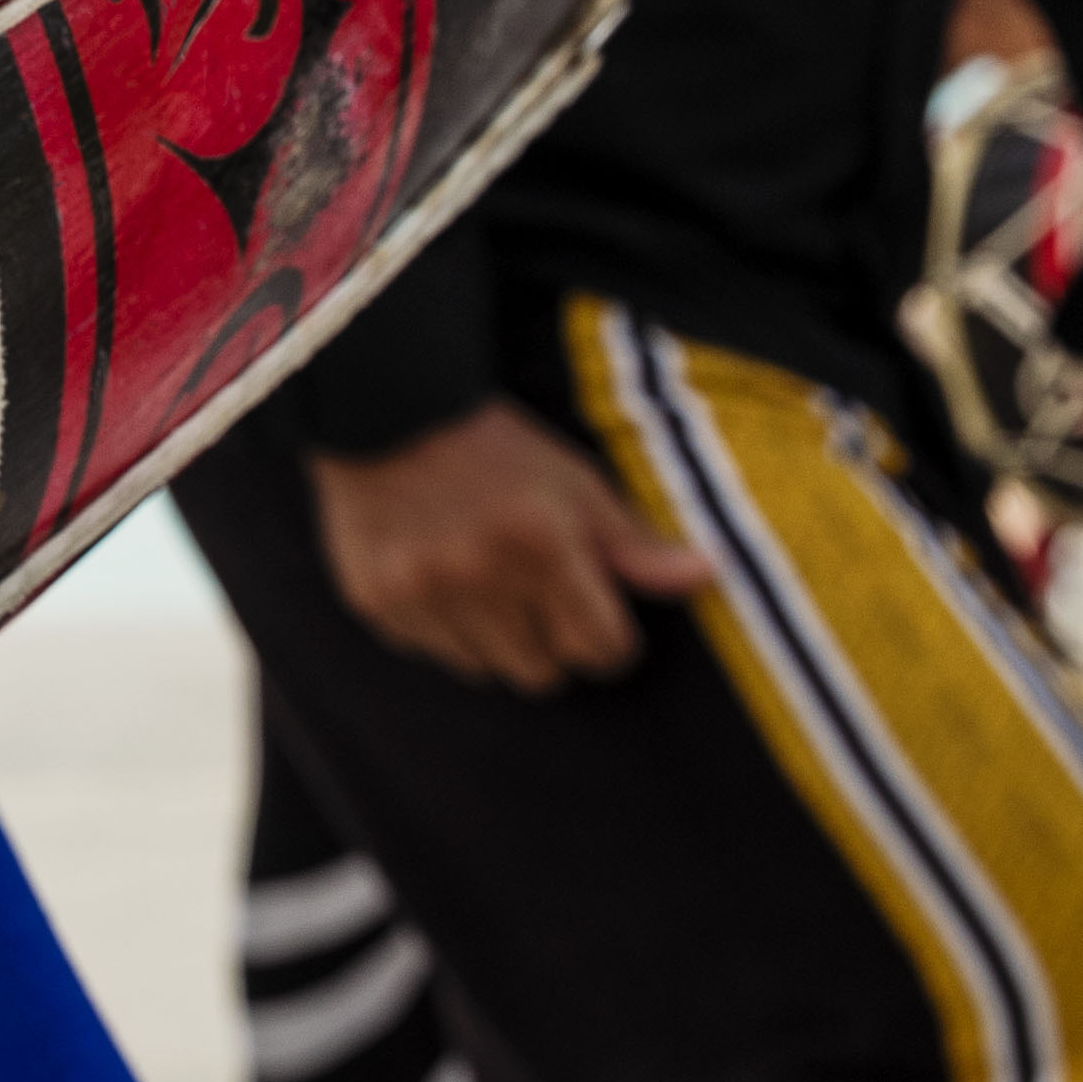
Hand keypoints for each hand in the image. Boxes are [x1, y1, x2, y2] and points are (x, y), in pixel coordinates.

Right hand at [307, 399, 718, 693]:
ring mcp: (421, 592)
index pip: (601, 649)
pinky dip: (445, 628)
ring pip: (486, 670)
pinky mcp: (377, 602)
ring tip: (487, 581)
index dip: (608, 635)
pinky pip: (432, 653)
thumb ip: (634, 541)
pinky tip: (441, 576)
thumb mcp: (575, 480)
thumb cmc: (495, 445)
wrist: (386, 408)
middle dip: (551, 640)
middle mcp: (479, 575)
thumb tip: (705, 574)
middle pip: (543, 673)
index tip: (597, 613)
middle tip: (537, 593)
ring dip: (497, 639)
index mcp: (541, 543)